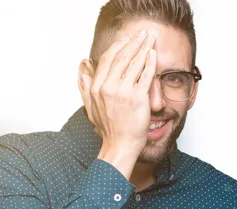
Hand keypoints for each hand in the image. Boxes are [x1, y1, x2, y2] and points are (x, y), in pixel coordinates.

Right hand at [80, 30, 157, 177]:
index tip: (127, 38)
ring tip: (150, 40)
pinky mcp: (138, 98)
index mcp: (96, 87)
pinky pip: (145, 76)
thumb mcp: (90, 105)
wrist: (120, 145)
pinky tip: (153, 55)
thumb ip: (85, 84)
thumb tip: (83, 65)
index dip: (118, 46)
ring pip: (134, 63)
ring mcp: (123, 92)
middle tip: (143, 34)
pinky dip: (150, 63)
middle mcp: (108, 87)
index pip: (107, 59)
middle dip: (133, 42)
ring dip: (144, 48)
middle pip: (122, 57)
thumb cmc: (108, 128)